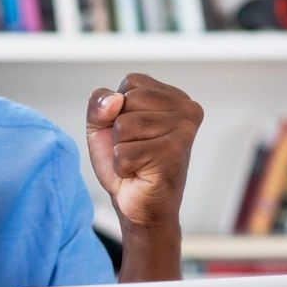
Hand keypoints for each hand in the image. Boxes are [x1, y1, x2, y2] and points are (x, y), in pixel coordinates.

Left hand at [86, 73, 202, 232]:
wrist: (139, 205)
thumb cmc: (127, 163)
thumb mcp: (102, 125)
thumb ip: (99, 103)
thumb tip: (115, 100)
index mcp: (174, 96)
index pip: (131, 81)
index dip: (118, 109)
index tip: (133, 131)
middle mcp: (187, 108)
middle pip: (126, 101)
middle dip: (119, 130)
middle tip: (137, 149)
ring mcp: (184, 130)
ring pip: (123, 126)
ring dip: (120, 150)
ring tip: (140, 161)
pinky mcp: (174, 153)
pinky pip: (123, 152)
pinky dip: (123, 167)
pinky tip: (141, 173)